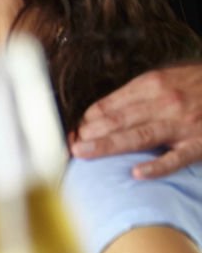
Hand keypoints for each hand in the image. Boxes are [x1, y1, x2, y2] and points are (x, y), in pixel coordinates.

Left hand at [71, 62, 201, 178]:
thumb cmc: (200, 86)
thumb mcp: (169, 78)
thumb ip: (138, 95)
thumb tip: (101, 113)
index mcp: (153, 85)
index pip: (109, 105)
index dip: (86, 121)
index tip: (70, 134)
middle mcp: (165, 102)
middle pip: (118, 120)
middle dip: (88, 134)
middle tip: (65, 148)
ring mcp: (182, 124)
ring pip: (139, 137)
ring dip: (108, 145)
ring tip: (84, 153)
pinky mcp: (200, 144)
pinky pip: (176, 157)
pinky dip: (158, 166)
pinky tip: (138, 174)